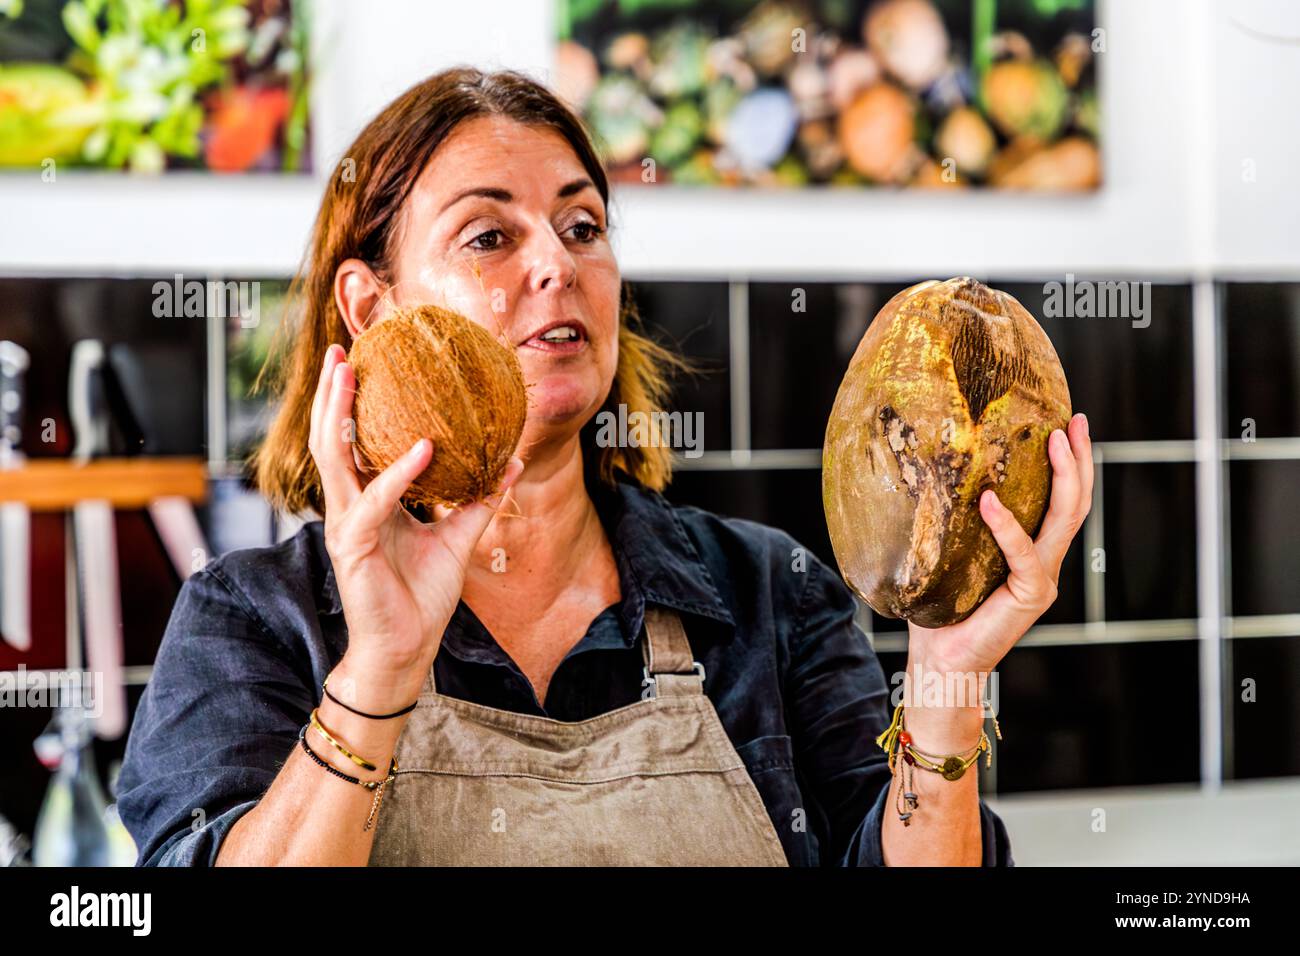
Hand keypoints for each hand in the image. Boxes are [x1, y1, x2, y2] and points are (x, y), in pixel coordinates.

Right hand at [308, 343, 522, 711]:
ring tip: (350, 374)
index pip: (350, 442)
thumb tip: (513, 460)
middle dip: (330, 393)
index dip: (348, 403)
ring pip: (334, 458)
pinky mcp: (354, 547)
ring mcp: (346, 525)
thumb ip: (480, 499)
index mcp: (368, 502)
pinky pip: (378, 502)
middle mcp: (350, 507)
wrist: (407, 650)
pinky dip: (400, 473)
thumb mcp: (459, 539)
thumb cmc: (422, 598)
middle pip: (329, 438)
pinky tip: (424, 448)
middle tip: (339, 350)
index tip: (356, 360)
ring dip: (340, 414)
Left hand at [905, 412, 1093, 683]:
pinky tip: (988, 500)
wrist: (940, 660)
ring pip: (1064, 520)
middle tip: (1076, 420)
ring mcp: (1041, 579)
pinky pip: (1023, 554)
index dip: (1070, 464)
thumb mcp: (949, 555)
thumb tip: (925, 473)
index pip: (1061, 502)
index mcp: (1030, 553)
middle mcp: (1044, 563)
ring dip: (1063, 476)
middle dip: (1079, 458)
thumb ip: (952, 524)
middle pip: (1075, 503)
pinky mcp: (1030, 596)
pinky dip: (1006, 526)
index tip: (1066, 423)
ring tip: (1053, 440)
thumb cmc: (939, 609)